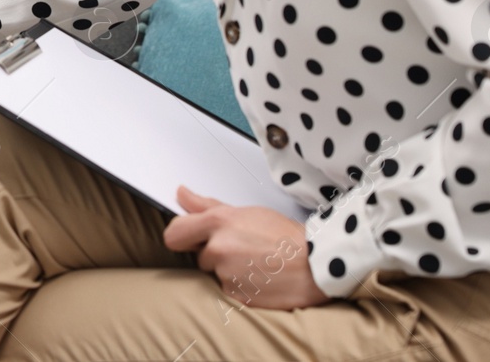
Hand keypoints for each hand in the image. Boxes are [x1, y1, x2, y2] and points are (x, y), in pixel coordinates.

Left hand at [161, 185, 329, 310]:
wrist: (315, 265)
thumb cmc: (285, 236)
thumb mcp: (246, 212)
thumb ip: (208, 205)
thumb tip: (182, 194)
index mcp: (218, 222)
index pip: (174, 233)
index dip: (182, 236)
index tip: (189, 237)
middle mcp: (218, 248)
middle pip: (198, 255)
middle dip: (213, 253)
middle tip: (240, 249)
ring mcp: (226, 274)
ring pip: (215, 274)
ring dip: (229, 270)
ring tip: (255, 263)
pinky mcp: (236, 295)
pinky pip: (228, 290)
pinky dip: (240, 286)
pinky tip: (259, 278)